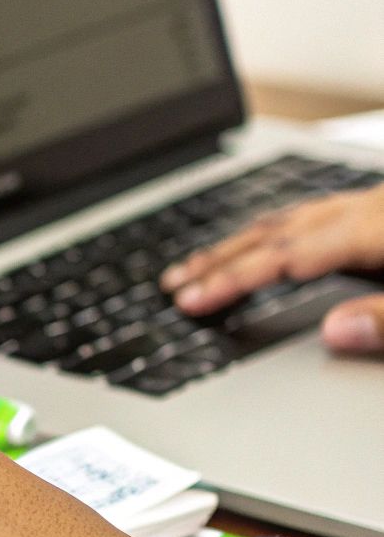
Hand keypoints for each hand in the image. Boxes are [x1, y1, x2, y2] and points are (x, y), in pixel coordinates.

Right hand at [160, 184, 383, 352]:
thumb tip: (331, 333)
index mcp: (376, 230)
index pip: (284, 257)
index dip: (231, 279)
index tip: (191, 300)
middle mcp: (368, 209)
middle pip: (275, 233)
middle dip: (218, 259)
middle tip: (175, 283)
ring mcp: (374, 204)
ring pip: (291, 217)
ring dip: (242, 241)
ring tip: (205, 261)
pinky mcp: (383, 206)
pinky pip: (313, 212)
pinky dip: (276, 228)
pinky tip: (269, 237)